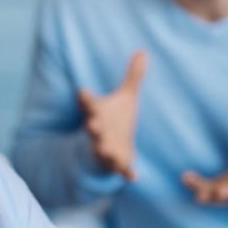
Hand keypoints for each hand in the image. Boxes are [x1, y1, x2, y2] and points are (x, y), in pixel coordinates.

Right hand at [78, 51, 146, 180]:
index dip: (86, 99)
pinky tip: (134, 176)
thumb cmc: (115, 120)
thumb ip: (133, 77)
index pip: (89, 104)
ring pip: (102, 149)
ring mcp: (105, 148)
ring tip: (105, 149)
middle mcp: (99, 131)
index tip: (83, 92)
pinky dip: (126, 173)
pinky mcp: (116, 163)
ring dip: (104, 149)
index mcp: (98, 114)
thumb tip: (143, 51)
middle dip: (92, 126)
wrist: (108, 149)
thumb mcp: (125, 98)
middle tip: (91, 124)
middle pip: (93, 128)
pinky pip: (120, 169)